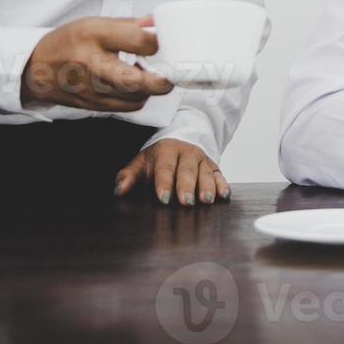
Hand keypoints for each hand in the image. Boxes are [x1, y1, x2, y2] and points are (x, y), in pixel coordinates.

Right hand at [20, 16, 172, 111]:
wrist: (36, 69)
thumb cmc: (68, 43)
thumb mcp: (96, 23)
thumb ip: (130, 25)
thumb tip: (158, 24)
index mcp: (94, 37)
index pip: (137, 40)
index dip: (158, 41)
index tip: (163, 40)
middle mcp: (93, 66)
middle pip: (137, 81)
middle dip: (162, 79)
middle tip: (171, 70)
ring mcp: (93, 90)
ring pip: (138, 97)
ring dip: (151, 87)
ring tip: (148, 73)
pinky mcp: (96, 106)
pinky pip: (129, 105)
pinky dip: (139, 96)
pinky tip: (134, 83)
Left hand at [115, 138, 229, 205]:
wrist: (180, 140)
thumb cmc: (158, 158)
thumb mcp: (141, 162)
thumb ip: (129, 175)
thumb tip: (119, 191)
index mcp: (167, 150)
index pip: (165, 167)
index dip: (164, 182)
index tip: (163, 198)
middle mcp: (187, 153)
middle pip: (187, 170)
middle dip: (187, 186)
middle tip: (186, 202)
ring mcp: (202, 160)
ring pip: (206, 173)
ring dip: (207, 187)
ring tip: (207, 200)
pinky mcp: (214, 167)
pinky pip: (220, 175)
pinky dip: (223, 185)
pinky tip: (224, 195)